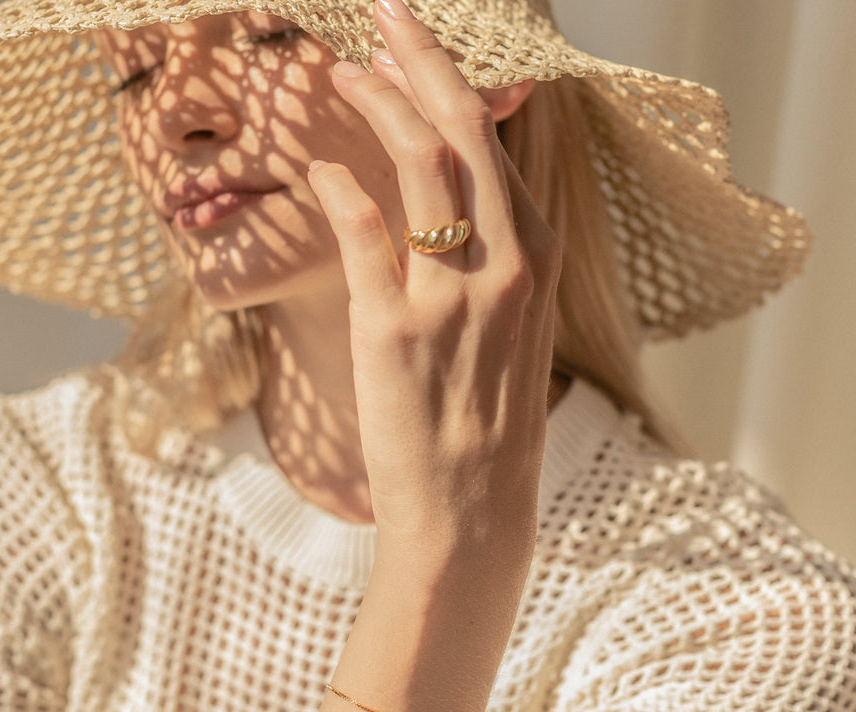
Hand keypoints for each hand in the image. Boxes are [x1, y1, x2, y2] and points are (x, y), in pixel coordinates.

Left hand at [307, 0, 559, 572]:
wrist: (474, 516)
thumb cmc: (493, 431)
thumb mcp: (513, 336)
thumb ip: (495, 265)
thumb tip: (460, 210)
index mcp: (539, 263)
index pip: (499, 147)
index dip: (453, 88)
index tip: (418, 56)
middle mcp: (506, 268)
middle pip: (464, 129)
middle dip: (422, 57)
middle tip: (385, 13)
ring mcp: (452, 296)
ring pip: (420, 161)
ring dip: (378, 100)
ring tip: (345, 71)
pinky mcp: (395, 330)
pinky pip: (364, 233)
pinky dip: (336, 186)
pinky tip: (316, 164)